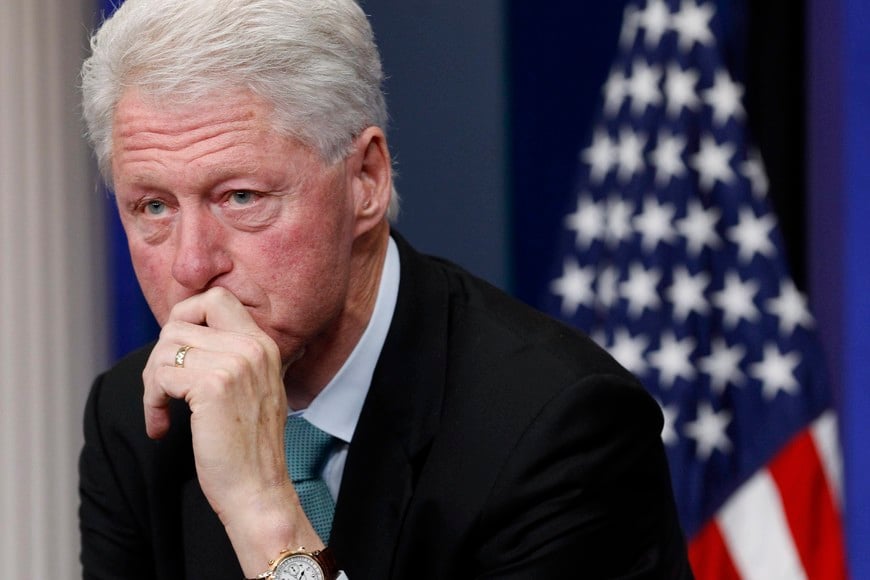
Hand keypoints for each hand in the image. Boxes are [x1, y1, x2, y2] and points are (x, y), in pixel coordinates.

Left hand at [142, 287, 322, 573]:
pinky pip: (161, 375)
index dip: (186, 316)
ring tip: (161, 410)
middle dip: (163, 349)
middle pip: (184, 316)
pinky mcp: (213, 386)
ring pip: (167, 346)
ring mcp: (235, 363)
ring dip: (153, 380)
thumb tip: (181, 333)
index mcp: (264, 344)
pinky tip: (162, 425)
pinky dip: (151, 402)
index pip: (216, 298)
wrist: (258, 490)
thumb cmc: (247, 448)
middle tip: (163, 385)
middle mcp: (253, 346)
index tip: (177, 353)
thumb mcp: (250, 389)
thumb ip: (230, 356)